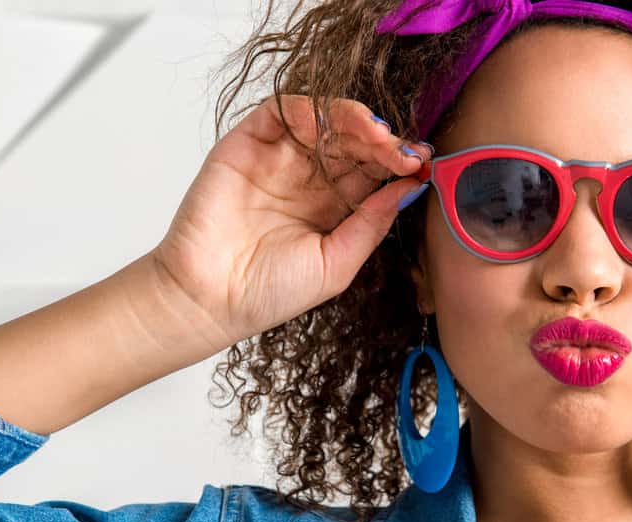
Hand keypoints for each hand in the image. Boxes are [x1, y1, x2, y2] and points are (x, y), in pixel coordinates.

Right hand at [151, 94, 430, 348]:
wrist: (210, 300)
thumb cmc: (270, 293)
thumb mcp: (337, 263)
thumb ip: (372, 224)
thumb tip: (411, 188)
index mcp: (335, 207)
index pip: (374, 170)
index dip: (398, 162)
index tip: (421, 164)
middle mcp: (310, 179)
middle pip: (355, 141)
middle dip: (383, 141)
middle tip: (403, 151)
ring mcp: (279, 159)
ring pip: (324, 120)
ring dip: (354, 120)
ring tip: (377, 135)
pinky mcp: (247, 145)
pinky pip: (281, 112)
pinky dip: (308, 111)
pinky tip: (330, 127)